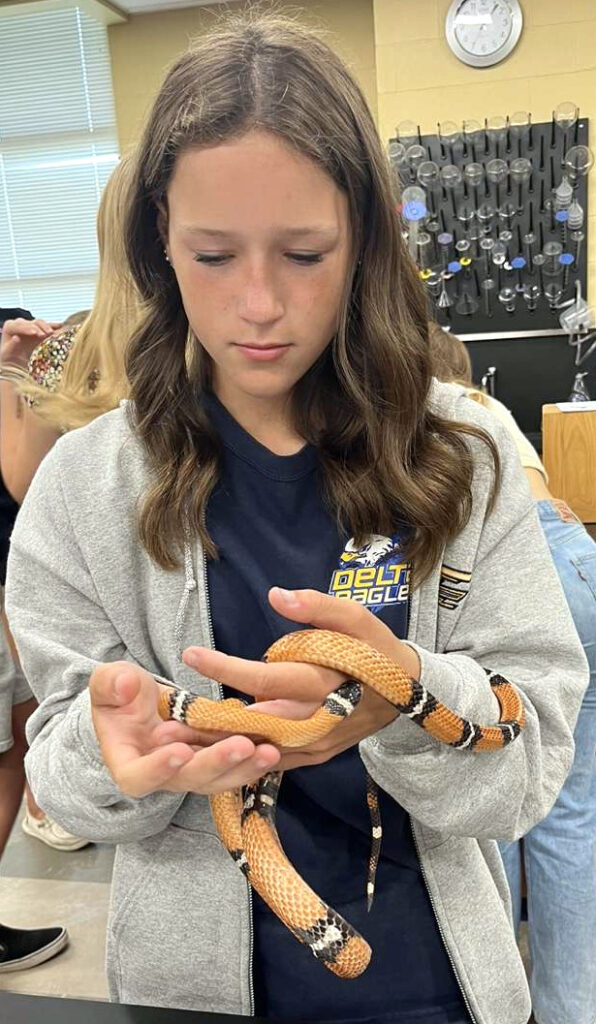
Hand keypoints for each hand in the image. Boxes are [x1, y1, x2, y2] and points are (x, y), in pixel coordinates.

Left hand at [0, 318, 62, 368]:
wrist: (18, 365)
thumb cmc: (10, 360)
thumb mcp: (8, 355)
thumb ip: (11, 346)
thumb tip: (16, 338)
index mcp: (10, 328)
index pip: (18, 325)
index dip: (27, 328)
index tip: (35, 333)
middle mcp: (21, 325)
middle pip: (31, 322)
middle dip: (39, 328)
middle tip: (46, 334)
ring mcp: (32, 327)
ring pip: (40, 323)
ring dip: (48, 327)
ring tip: (53, 334)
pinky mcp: (41, 331)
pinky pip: (49, 327)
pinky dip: (55, 327)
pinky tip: (62, 327)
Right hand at [89, 660, 279, 797]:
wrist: (139, 701)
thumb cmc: (120, 694)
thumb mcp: (109, 682)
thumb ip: (112, 684)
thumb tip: (126, 683)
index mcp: (129, 762)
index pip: (138, 778)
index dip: (158, 769)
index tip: (180, 750)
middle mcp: (162, 774)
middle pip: (189, 781)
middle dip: (216, 764)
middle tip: (242, 746)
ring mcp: (190, 771)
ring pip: (218, 779)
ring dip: (244, 767)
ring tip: (268, 751)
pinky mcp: (213, 761)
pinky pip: (234, 766)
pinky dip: (252, 758)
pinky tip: (274, 745)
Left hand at [178, 588, 420, 770]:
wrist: (411, 696)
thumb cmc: (379, 650)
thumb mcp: (358, 620)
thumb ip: (318, 607)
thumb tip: (275, 595)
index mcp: (323, 684)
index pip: (266, 678)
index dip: (226, 668)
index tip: (189, 655)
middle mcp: (315, 720)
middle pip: (252, 722)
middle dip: (208, 721)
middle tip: (167, 717)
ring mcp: (314, 743)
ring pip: (258, 746)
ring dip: (218, 742)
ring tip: (177, 734)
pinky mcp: (314, 755)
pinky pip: (272, 758)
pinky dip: (242, 753)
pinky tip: (211, 747)